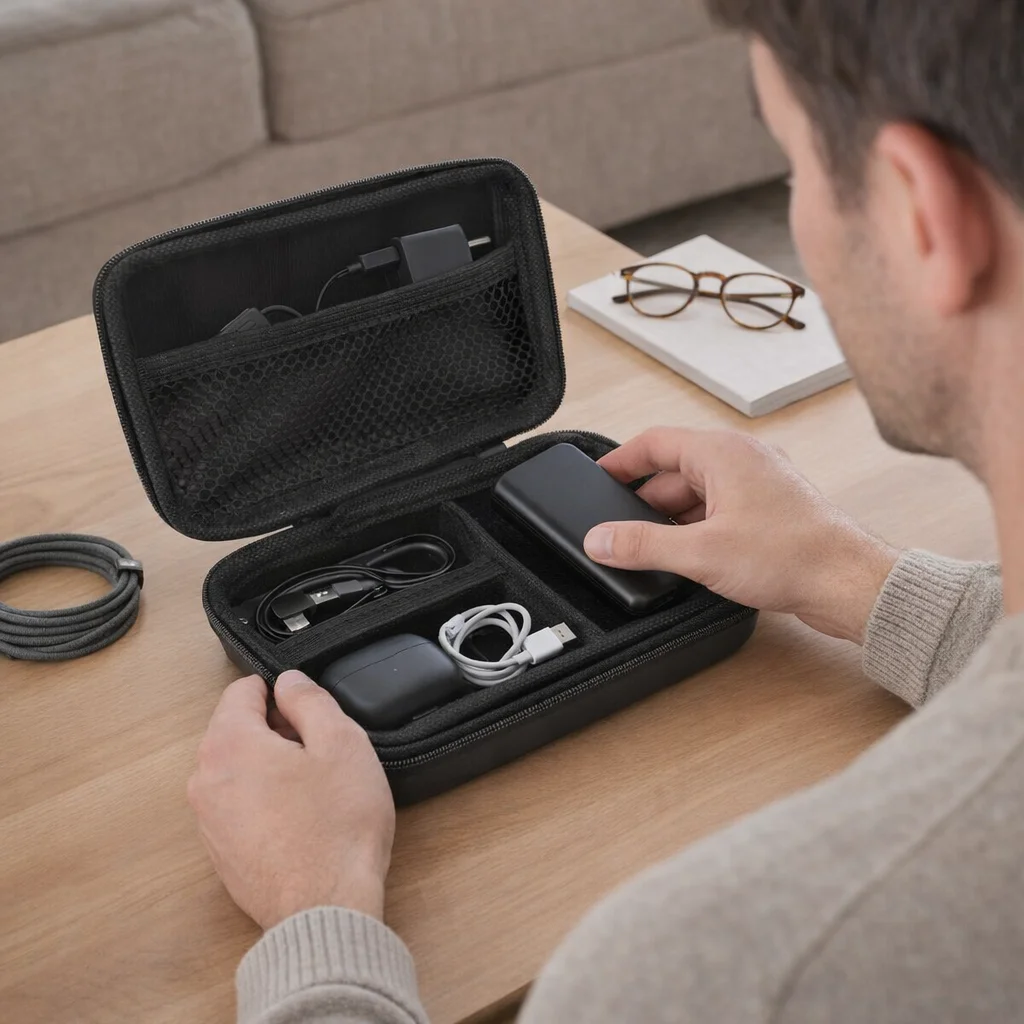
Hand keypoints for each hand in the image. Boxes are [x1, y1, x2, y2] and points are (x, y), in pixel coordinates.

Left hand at [188, 670, 394, 929]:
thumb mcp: (341, 742)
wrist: (325, 908)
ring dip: (272, 767)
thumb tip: (290, 683)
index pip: (242, 691)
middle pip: (237, 730)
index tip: (309, 711)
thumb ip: (310, 700)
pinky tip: (302, 820)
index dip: (282, 693)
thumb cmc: (336, 828)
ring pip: (240, 769)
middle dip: (276, 731)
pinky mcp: (221, 852)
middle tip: (320, 753)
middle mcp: (205, 779)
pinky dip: (266, 802)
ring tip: (315, 790)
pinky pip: (240, 806)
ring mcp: (209, 820)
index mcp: (229, 744)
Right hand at [583, 428, 898, 642]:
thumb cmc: (793, 555)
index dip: (619, 461)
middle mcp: (741, 460)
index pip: (654, 442)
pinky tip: (690, 560)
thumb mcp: (700, 553)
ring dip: (672, 521)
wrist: (848, 583)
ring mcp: (757, 485)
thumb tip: (600, 540)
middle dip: (644, 504)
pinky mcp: (769, 512)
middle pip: (673, 472)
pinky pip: (718, 511)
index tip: (595, 479)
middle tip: (620, 534)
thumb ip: (642, 545)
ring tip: (657, 554)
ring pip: (697, 495)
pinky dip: (697, 530)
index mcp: (722, 452)